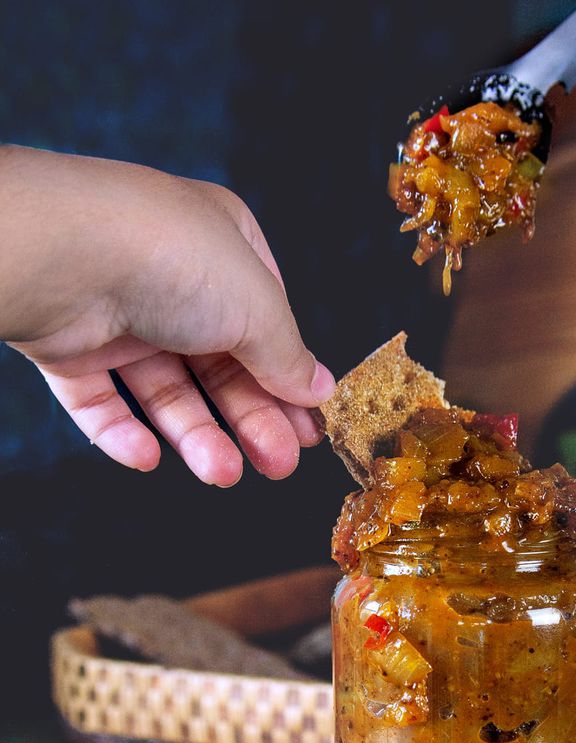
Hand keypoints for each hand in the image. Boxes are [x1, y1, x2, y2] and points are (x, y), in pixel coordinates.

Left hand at [0, 146, 335, 483]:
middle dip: (250, 419)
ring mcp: (118, 312)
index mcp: (222, 246)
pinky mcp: (72, 348)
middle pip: (220, 365)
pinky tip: (148, 456)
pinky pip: (103, 401)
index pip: (265, 321)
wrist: (67, 257)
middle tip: (278, 464)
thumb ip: (288, 357)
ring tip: (221, 472)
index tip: (309, 423)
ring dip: (197, 435)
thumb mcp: (260, 309)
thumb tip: (318, 390)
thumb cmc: (172, 258)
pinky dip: (125, 433)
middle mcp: (170, 277)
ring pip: (166, 390)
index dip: (287, 376)